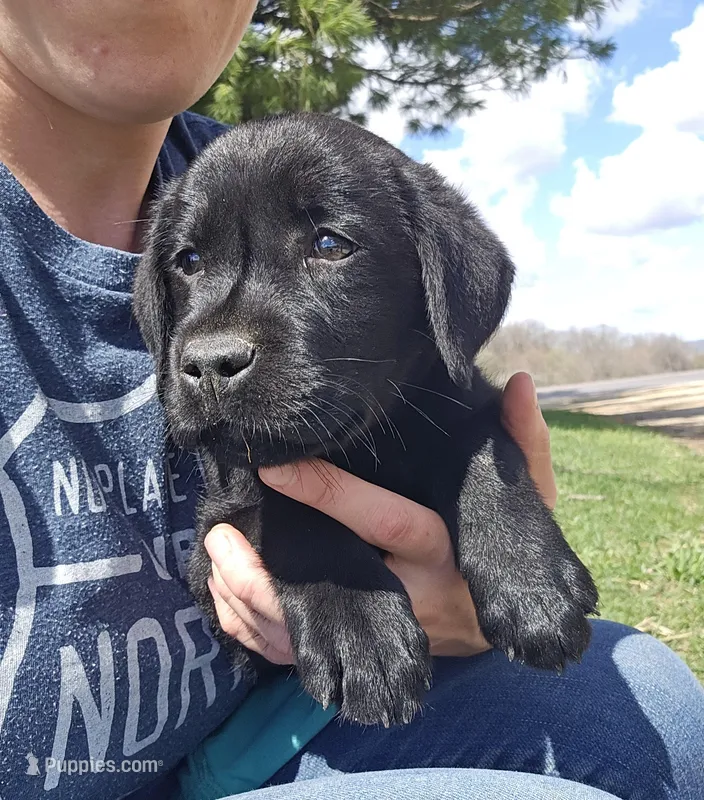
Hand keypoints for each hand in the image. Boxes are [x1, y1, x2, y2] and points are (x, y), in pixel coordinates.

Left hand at [204, 371, 555, 662]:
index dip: (327, 493)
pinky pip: (300, 655)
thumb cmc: (499, 548)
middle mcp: (409, 598)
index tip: (277, 465)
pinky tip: (226, 596)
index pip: (381, 519)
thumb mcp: (523, 497)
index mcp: (440, 549)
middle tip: (221, 528)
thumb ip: (523, 440)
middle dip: (273, 566)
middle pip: (335, 585)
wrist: (494, 623)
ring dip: (255, 599)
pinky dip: (258, 630)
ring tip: (216, 554)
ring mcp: (383, 633)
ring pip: (309, 631)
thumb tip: (522, 382)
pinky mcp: (360, 650)